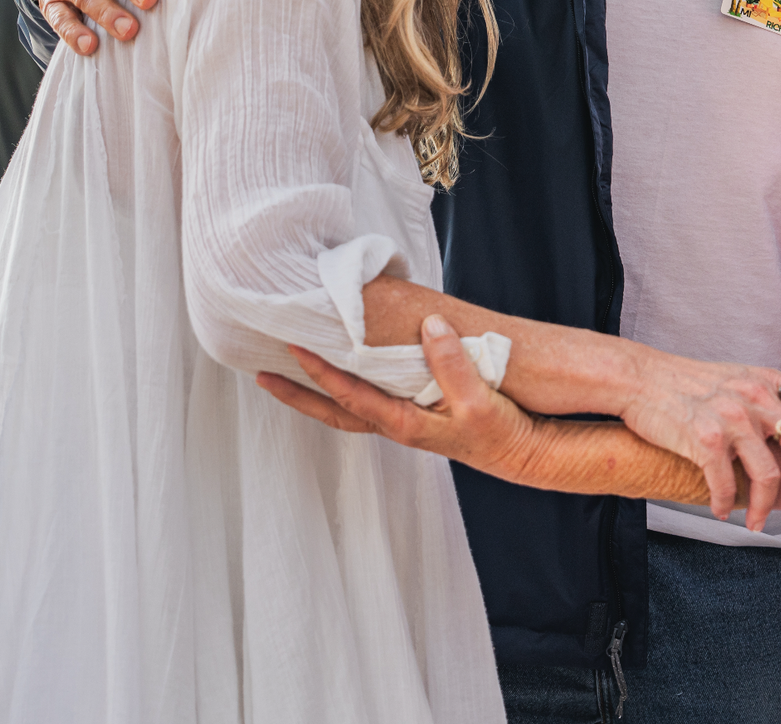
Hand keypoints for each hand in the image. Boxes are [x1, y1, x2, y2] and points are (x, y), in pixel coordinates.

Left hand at [260, 316, 537, 472]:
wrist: (518, 452)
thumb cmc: (499, 431)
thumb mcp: (478, 399)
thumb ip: (452, 364)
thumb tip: (430, 327)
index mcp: (403, 423)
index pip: (351, 396)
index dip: (321, 372)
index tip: (295, 348)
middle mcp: (394, 426)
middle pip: (332, 412)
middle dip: (296, 396)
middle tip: (262, 375)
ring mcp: (400, 422)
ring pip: (345, 409)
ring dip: (314, 393)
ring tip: (289, 372)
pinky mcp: (411, 416)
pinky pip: (365, 402)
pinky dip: (342, 390)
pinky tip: (341, 373)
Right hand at [617, 350, 780, 527]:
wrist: (642, 380)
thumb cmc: (689, 384)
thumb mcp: (737, 380)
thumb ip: (766, 399)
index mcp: (767, 381)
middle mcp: (756, 396)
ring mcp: (731, 418)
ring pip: (768, 475)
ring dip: (766, 508)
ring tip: (758, 524)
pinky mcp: (704, 438)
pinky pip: (727, 484)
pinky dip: (727, 504)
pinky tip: (722, 511)